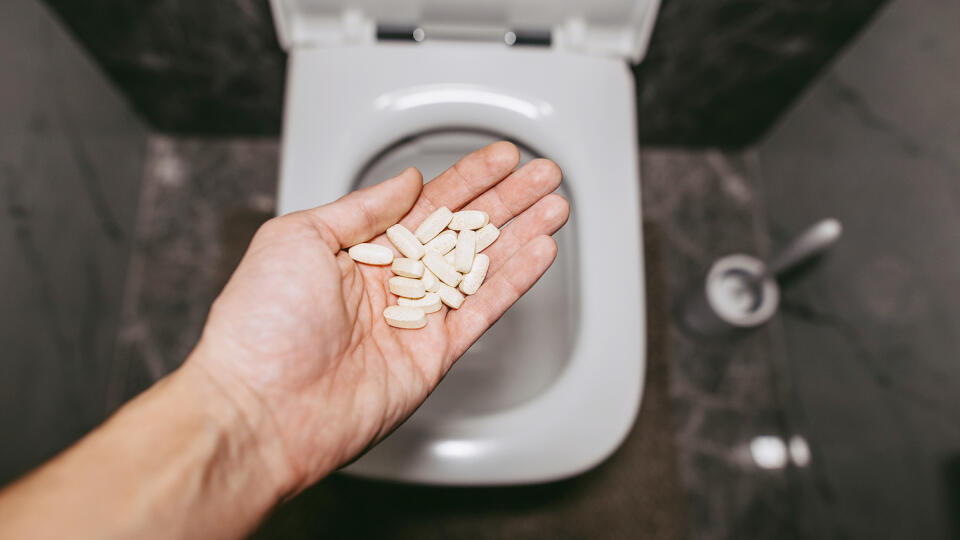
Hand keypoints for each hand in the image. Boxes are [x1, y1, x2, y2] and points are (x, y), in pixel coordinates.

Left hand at [188, 142, 568, 493]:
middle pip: (462, 232)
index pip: (426, 204)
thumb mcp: (299, 236)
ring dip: (520, 236)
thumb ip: (362, 208)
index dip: (468, 179)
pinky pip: (480, 312)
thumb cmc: (261, 323)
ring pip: (480, 268)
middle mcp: (389, 283)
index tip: (502, 158)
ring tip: (555, 208)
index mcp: (357, 250)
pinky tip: (538, 253)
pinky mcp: (431, 356)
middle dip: (506, 202)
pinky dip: (513, 282)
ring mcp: (413, 320)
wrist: (261, 408)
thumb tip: (405, 182)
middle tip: (544, 176)